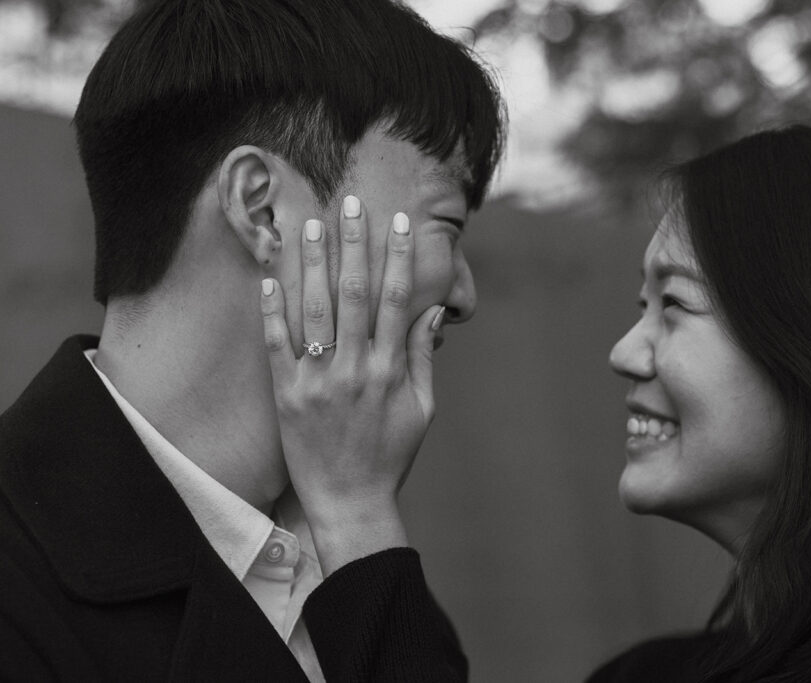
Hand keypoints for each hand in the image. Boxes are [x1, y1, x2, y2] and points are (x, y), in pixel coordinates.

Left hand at [260, 196, 443, 573]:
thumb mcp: (421, 408)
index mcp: (391, 369)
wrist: (351, 502)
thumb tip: (429, 311)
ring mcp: (319, 381)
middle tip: (351, 202)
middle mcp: (356, 368)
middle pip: (356, 293)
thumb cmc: (392, 454)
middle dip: (354, 244)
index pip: (397, 299)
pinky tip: (269, 276)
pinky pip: (278, 345)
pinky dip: (273, 311)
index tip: (399, 223)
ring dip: (313, 263)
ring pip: (315, 309)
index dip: (399, 257)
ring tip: (310, 223)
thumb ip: (423, 357)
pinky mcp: (288, 395)